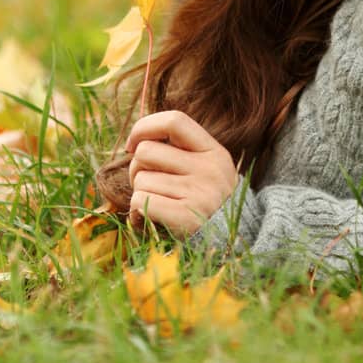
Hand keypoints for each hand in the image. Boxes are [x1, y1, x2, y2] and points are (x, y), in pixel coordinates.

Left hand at [124, 110, 239, 237]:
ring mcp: (198, 192)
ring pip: (140, 180)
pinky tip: (150, 220)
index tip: (133, 144)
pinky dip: (136, 213)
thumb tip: (136, 141)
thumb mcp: (206, 169)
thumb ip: (180, 151)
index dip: (144, 127)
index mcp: (213, 151)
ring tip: (156, 205)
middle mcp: (208, 168)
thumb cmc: (206, 201)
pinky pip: (140, 202)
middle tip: (148, 184)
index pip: (174, 121)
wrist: (230, 241)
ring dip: (139, 194)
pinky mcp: (185, 217)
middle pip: (146, 151)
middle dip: (136, 168)